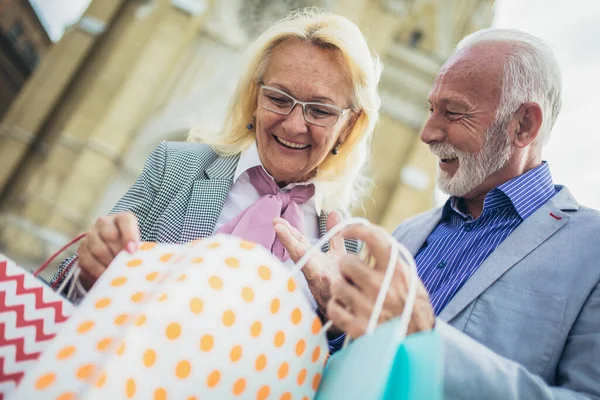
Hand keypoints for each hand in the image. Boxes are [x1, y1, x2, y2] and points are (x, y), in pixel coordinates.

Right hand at [77, 211, 139, 288]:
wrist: (112, 254)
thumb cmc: (131, 249)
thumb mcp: (138, 245)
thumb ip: (140, 249)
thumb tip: (142, 260)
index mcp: (122, 219)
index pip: (125, 221)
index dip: (129, 236)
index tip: (133, 251)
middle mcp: (104, 223)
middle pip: (109, 235)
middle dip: (118, 253)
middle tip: (125, 265)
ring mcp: (91, 235)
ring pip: (98, 249)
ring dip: (109, 263)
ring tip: (117, 273)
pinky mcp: (82, 250)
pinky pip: (88, 261)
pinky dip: (98, 271)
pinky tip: (106, 277)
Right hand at [273, 211, 346, 311]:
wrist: (347, 309)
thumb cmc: (340, 279)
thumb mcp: (337, 254)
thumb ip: (334, 235)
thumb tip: (333, 212)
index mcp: (314, 260)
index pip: (299, 243)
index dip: (289, 232)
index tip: (277, 222)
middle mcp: (314, 271)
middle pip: (299, 253)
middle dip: (288, 240)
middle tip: (277, 226)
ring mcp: (322, 283)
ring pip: (309, 268)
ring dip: (300, 255)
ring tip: (293, 243)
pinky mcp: (333, 294)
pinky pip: (329, 286)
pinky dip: (325, 280)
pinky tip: (323, 273)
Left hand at [327, 223, 434, 338]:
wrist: (416, 346)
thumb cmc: (413, 311)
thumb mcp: (411, 281)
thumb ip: (393, 261)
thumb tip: (373, 240)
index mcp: (396, 271)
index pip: (374, 237)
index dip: (355, 229)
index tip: (345, 230)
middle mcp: (381, 286)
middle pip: (346, 262)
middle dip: (345, 267)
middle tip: (352, 275)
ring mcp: (367, 307)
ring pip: (336, 285)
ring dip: (340, 289)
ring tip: (350, 294)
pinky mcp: (357, 327)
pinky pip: (333, 308)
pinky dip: (336, 308)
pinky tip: (346, 310)